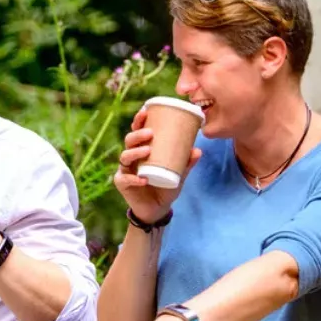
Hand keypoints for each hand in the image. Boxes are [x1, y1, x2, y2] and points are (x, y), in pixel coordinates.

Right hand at [114, 109, 200, 224]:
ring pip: (124, 157)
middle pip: (129, 141)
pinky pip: (125, 179)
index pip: (137, 132)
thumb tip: (198, 150)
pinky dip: (134, 179)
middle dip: (137, 135)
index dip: (139, 121)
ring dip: (134, 152)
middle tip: (150, 133)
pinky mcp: (122, 184)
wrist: (158, 209)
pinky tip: (143, 179)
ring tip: (147, 151)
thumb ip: (187, 163)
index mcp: (142, 150)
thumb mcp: (179, 174)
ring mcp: (125, 170)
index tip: (145, 111)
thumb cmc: (166, 186)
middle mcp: (131, 158)